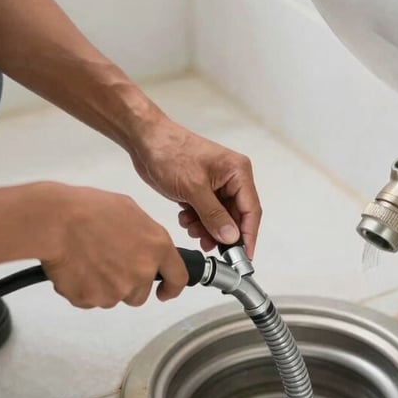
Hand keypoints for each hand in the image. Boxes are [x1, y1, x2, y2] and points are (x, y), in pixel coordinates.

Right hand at [39, 184, 187, 307]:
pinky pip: (91, 299)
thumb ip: (145, 235)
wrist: (54, 221)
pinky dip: (84, 288)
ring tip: (88, 259)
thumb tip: (145, 247)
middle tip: (109, 262)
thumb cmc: (89, 209)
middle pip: (141, 293)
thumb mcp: (130, 210)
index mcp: (156, 247)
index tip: (165, 291)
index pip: (178, 278)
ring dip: (105, 285)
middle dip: (129, 283)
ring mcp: (116, 290)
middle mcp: (141, 272)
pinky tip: (76, 267)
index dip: (172, 287)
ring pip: (115, 297)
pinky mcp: (91, 300)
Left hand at [129, 119, 261, 258]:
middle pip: (236, 217)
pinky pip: (206, 214)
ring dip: (206, 228)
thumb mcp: (193, 188)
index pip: (251, 209)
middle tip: (208, 246)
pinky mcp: (201, 190)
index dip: (249, 235)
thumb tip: (231, 237)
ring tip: (191, 228)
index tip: (244, 257)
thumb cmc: (170, 153)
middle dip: (221, 233)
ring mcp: (216, 185)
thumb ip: (214, 215)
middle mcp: (231, 179)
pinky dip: (197, 221)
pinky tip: (184, 218)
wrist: (145, 140)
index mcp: (238, 172)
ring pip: (219, 219)